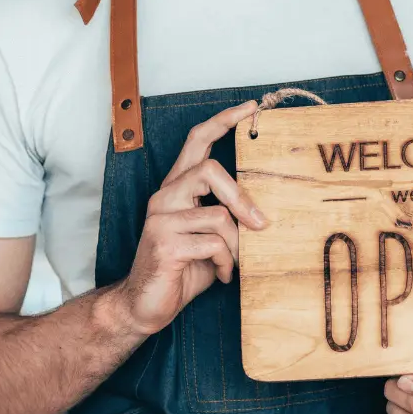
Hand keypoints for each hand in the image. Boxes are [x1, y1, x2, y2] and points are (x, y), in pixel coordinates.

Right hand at [111, 101, 267, 337]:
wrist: (144, 305)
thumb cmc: (184, 268)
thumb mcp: (212, 236)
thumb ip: (229, 216)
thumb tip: (267, 211)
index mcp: (177, 188)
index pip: (197, 141)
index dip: (224, 121)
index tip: (251, 108)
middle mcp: (165, 196)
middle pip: (209, 170)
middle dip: (242, 198)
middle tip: (261, 224)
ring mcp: (161, 219)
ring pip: (217, 215)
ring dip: (236, 245)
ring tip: (233, 263)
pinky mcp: (164, 244)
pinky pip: (212, 244)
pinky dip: (225, 263)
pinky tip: (222, 275)